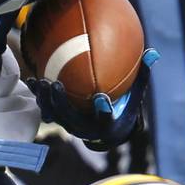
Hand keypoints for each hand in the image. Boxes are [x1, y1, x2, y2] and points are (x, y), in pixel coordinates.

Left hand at [29, 48, 158, 150]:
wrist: (109, 132)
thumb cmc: (123, 109)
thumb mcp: (135, 96)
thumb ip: (142, 76)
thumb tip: (153, 52)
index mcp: (106, 124)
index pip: (105, 118)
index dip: (103, 109)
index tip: (101, 98)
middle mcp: (86, 128)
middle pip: (71, 118)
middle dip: (62, 103)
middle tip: (57, 85)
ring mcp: (71, 126)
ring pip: (55, 115)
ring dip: (47, 100)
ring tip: (41, 82)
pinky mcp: (61, 120)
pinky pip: (47, 108)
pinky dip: (39, 96)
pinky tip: (31, 79)